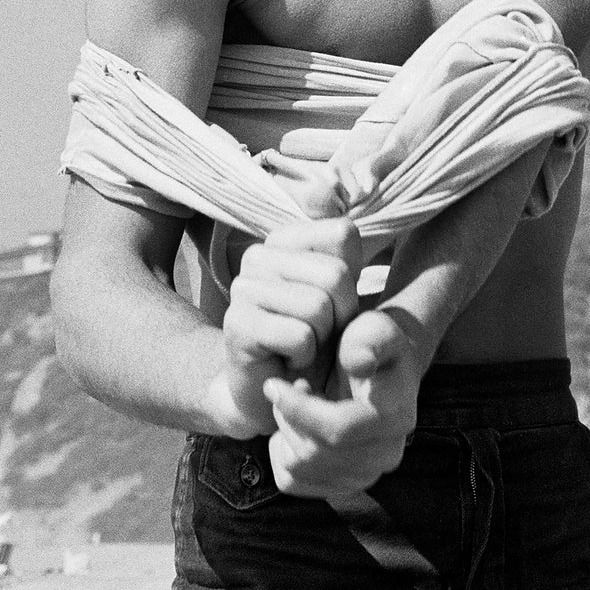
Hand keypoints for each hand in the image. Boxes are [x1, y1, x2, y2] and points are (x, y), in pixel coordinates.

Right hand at [208, 217, 362, 438]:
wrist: (277, 391)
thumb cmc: (315, 339)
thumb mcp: (342, 293)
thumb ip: (344, 251)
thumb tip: (331, 199)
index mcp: (284, 239)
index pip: (343, 234)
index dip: (353, 277)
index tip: (332, 302)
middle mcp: (258, 255)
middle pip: (335, 274)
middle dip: (341, 314)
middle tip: (319, 332)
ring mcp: (243, 287)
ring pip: (318, 307)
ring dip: (322, 338)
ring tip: (302, 345)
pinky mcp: (237, 324)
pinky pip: (300, 337)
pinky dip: (304, 357)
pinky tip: (287, 359)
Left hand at [264, 308, 425, 500]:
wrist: (380, 368)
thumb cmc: (372, 343)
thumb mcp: (375, 328)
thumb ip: (370, 340)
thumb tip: (359, 365)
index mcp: (395, 417)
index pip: (338, 430)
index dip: (297, 409)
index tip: (273, 384)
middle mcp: (386, 455)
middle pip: (314, 453)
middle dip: (288, 418)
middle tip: (289, 386)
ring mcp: (365, 475)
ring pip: (300, 469)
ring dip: (285, 432)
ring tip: (296, 402)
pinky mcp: (342, 485)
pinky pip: (292, 482)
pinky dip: (281, 453)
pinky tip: (294, 426)